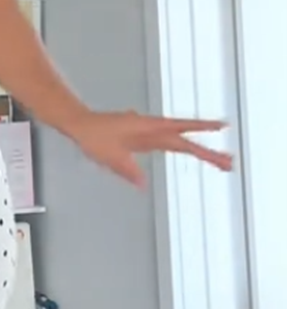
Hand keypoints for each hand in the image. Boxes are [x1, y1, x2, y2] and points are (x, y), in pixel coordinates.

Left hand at [71, 110, 232, 186]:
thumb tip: (141, 184)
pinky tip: (192, 152)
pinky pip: (169, 144)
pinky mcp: (144, 138)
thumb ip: (126, 170)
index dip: (201, 132)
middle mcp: (152, 129)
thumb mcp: (108, 157)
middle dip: (208, 152)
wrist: (81, 125)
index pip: (178, 135)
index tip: (222, 129)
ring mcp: (149, 134)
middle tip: (228, 162)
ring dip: (199, 151)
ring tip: (219, 161)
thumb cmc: (93, 136)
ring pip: (180, 142)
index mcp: (147, 129)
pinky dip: (183, 148)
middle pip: (186, 142)